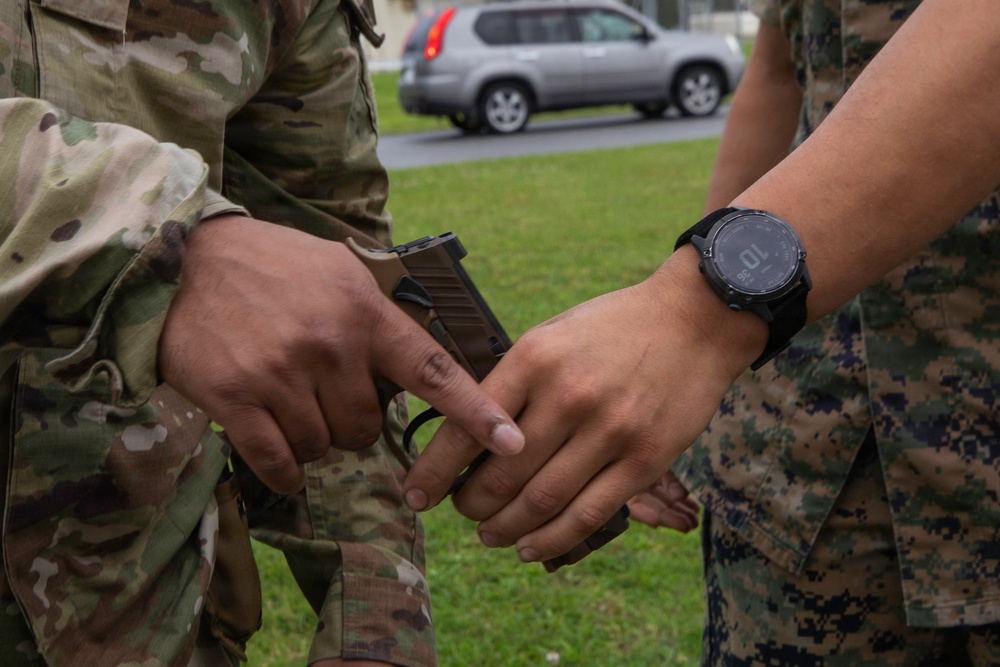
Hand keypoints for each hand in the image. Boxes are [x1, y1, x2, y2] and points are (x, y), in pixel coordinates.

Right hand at [159, 215, 522, 494]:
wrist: (188, 257)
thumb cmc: (275, 265)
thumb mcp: (340, 272)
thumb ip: (381, 316)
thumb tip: (422, 365)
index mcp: (365, 313)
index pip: (432, 371)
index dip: (476, 412)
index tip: (512, 443)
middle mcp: (329, 344)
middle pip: (366, 426)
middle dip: (350, 421)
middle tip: (323, 393)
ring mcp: (281, 373)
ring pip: (323, 446)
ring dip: (313, 439)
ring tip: (289, 402)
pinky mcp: (235, 398)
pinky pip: (277, 461)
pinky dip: (284, 470)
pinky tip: (282, 458)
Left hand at [403, 248, 762, 563]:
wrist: (695, 319)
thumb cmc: (612, 328)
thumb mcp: (552, 334)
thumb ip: (513, 382)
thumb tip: (469, 436)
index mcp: (536, 358)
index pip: (469, 427)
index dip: (435, 469)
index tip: (416, 493)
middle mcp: (569, 396)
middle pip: (500, 474)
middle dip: (468, 503)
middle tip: (460, 510)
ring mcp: (610, 431)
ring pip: (540, 501)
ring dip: (504, 528)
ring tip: (488, 533)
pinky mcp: (645, 460)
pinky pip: (588, 514)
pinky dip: (551, 539)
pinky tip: (528, 547)